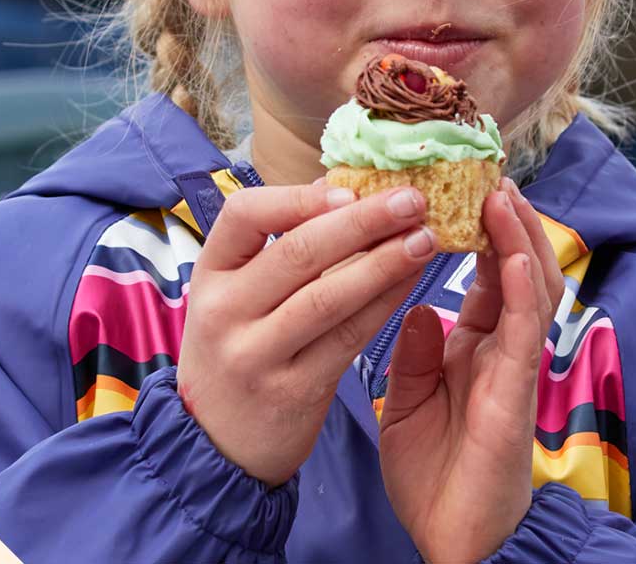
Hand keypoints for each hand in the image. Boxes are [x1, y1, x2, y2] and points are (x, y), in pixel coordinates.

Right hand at [177, 182, 436, 486]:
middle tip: (412, 199)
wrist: (215, 448)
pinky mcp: (292, 391)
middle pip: (299, 252)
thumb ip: (278, 245)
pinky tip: (412, 281)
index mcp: (210, 273)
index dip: (299, 197)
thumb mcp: (236, 295)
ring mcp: (256, 355)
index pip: (244, 214)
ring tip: (425, 238)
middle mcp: (225, 311)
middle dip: (363, 221)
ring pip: (329, 296)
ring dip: (384, 262)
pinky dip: (384, 304)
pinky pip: (348, 338)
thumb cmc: (238, 349)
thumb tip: (338, 188)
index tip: (349, 190)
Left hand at [379, 178, 563, 563]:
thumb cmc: (433, 469)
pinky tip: (514, 257)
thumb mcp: (409, 396)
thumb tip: (415, 303)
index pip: (489, 271)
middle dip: (509, 220)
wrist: (451, 539)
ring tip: (502, 195)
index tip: (466, 186)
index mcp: (478, 342)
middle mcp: (503, 345)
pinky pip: (526, 331)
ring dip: (521, 239)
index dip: (484, 228)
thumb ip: (415, 349)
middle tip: (490, 175)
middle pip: (520, 266)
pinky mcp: (518, 391)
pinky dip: (524, 290)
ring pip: (534, 287)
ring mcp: (515, 365)